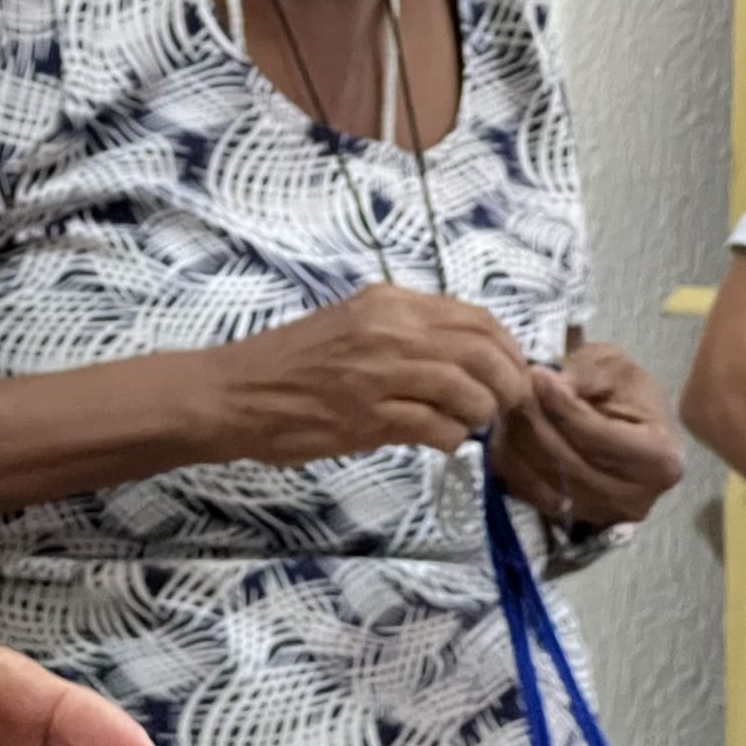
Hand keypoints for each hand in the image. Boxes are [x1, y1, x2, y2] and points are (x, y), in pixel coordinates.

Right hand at [205, 285, 534, 464]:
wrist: (233, 393)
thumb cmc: (287, 363)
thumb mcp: (350, 325)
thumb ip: (402, 332)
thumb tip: (462, 356)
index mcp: (387, 304)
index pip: (475, 319)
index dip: (508, 348)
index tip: (512, 371)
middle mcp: (388, 331)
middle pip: (482, 352)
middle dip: (507, 383)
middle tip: (506, 405)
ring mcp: (379, 375)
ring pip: (467, 390)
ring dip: (481, 413)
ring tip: (471, 425)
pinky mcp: (368, 418)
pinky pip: (437, 428)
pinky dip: (451, 438)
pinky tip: (441, 442)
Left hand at [494, 342, 684, 525]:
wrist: (630, 425)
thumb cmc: (629, 393)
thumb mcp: (615, 367)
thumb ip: (586, 375)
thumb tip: (545, 383)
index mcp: (660, 461)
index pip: (598, 437)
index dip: (562, 406)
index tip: (536, 375)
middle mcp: (636, 498)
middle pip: (567, 462)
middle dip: (534, 420)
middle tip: (515, 388)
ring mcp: (603, 514)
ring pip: (542, 478)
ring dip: (517, 439)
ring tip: (512, 404)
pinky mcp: (573, 518)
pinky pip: (527, 491)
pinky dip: (512, 460)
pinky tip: (510, 431)